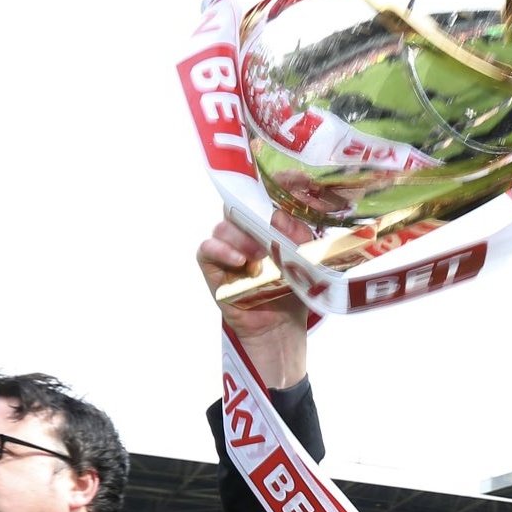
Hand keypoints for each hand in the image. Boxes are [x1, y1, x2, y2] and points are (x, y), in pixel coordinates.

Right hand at [196, 208, 312, 388]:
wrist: (281, 327)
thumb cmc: (292, 291)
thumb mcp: (305, 260)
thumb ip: (298, 236)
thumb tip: (281, 216)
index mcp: (263, 227)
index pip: (257, 200)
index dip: (264, 191)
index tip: (281, 184)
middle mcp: (242, 235)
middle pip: (236, 209)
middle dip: (251, 217)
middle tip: (268, 232)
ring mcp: (226, 251)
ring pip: (222, 228)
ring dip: (239, 238)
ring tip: (257, 254)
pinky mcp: (213, 270)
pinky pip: (206, 250)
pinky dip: (220, 250)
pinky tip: (239, 261)